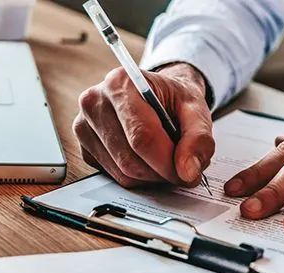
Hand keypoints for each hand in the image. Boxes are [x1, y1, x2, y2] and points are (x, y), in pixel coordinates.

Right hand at [73, 62, 214, 187]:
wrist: (155, 96)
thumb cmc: (172, 99)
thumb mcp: (195, 108)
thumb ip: (198, 138)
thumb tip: (188, 171)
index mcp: (120, 83)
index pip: (142, 136)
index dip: (167, 163)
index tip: (187, 174)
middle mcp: (95, 102)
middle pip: (130, 160)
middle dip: (160, 172)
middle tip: (180, 167)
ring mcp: (84, 127)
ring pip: (122, 173)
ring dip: (149, 177)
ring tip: (163, 159)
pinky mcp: (85, 148)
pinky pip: (114, 177)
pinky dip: (136, 177)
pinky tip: (144, 159)